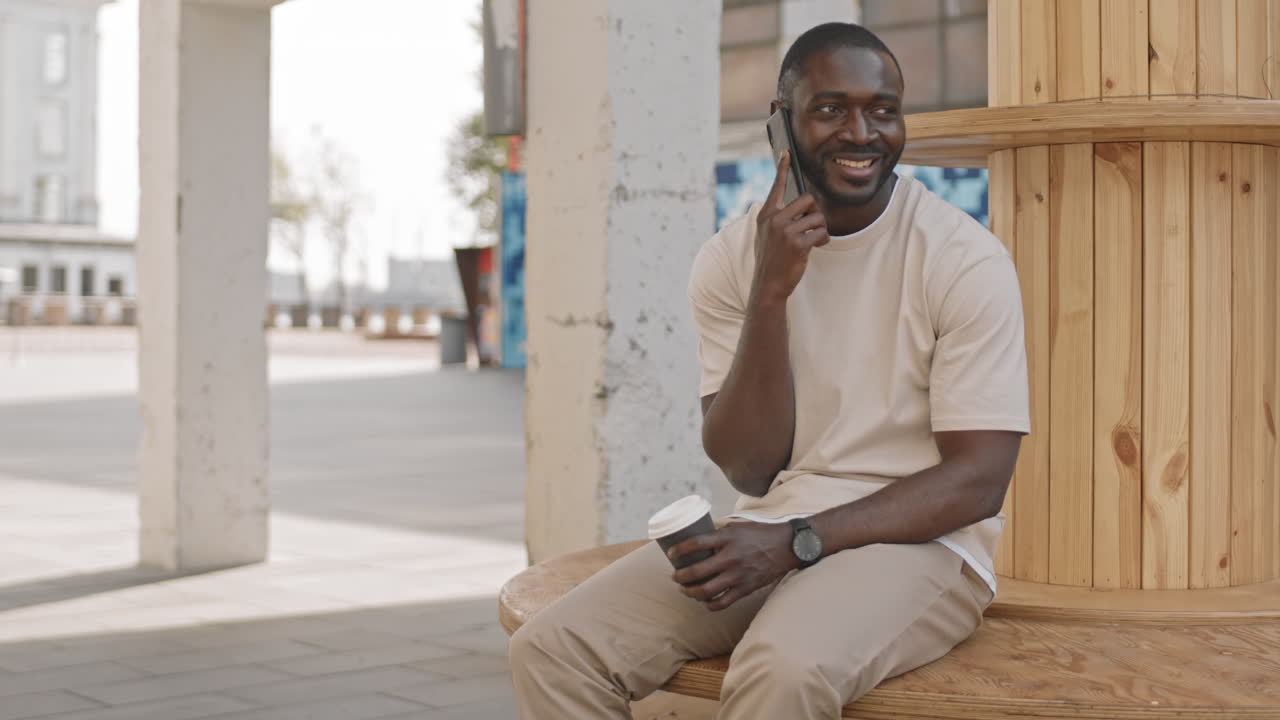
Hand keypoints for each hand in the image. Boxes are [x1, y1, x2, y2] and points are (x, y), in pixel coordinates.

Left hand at [668, 521, 798, 610]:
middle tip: (674, 576)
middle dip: (680, 577)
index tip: (670, 554)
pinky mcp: (746, 588)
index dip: (679, 550)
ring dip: (690, 592)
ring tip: (685, 590)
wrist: (787, 546)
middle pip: (696, 572)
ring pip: (706, 591)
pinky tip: (704, 601)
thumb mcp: (737, 527)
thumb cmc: (760, 534)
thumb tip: (696, 537)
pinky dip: (709, 605)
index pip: (696, 543)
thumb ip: (718, 533)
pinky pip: (722, 602)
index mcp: (727, 538)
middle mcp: (731, 557)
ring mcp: (738, 575)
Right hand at [751, 151, 829, 306]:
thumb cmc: (771, 259)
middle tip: (811, 226)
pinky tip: (816, 246)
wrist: (768, 285)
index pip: (777, 186)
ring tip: (812, 240)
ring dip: (820, 229)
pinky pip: (821, 233)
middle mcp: (774, 219)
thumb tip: (798, 204)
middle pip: (807, 200)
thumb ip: (777, 218)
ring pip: (817, 217)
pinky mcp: (797, 244)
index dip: (782, 168)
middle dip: (815, 212)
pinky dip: (823, 240)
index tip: (786, 152)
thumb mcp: (766, 234)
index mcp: (766, 215)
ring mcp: (785, 231)